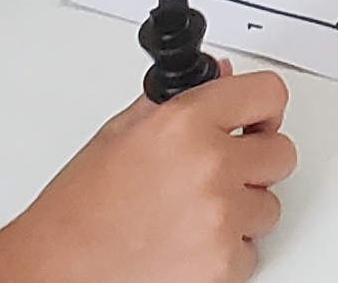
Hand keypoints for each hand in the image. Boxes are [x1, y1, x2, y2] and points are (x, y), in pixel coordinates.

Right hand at [0, 71, 295, 282]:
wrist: (57, 269)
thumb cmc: (78, 210)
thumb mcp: (119, 134)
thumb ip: (177, 100)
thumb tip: (218, 74)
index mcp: (184, 123)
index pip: (267, 94)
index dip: (262, 108)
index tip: (255, 120)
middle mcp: (209, 165)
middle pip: (280, 153)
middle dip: (254, 162)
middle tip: (219, 173)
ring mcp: (219, 217)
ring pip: (268, 206)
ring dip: (241, 210)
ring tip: (190, 213)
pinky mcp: (221, 263)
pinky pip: (251, 251)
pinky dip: (226, 252)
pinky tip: (188, 243)